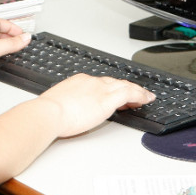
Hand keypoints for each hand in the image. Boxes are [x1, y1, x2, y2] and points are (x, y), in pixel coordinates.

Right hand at [39, 73, 154, 137]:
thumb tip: (70, 110)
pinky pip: (130, 93)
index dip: (111, 88)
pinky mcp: (107, 99)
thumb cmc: (49, 112)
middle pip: (115, 82)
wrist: (49, 113)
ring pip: (125, 85)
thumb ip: (68, 103)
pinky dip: (140, 95)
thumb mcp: (59, 103)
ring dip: (137, 91)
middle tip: (135, 95)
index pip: (101, 83)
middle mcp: (91, 82)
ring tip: (145, 97)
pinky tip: (146, 99)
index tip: (115, 94)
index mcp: (79, 81)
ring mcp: (100, 89)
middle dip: (126, 88)